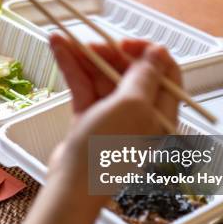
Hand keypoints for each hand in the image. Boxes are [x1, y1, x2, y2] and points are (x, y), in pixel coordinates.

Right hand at [19, 35, 180, 223]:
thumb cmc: (107, 149)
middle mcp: (140, 112)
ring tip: (63, 38)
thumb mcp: (132, 106)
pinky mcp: (90, 119)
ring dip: (84, 57)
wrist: (73, 185)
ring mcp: (113, 116)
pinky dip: (73, 69)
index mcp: (160, 112)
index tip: (124, 43)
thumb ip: (145, 76)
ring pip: (102, 77)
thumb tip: (159, 51)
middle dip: (108, 53)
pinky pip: (85, 87)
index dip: (146, 53)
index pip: (164, 73)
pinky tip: (59, 50)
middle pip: (129, 72)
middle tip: (88, 43)